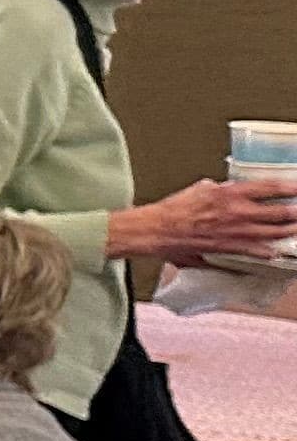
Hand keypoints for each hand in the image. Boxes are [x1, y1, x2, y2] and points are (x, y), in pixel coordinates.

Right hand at [114, 177, 296, 264]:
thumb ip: (221, 189)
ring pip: (274, 233)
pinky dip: (269, 252)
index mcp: (230, 194)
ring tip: (296, 229)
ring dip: (289, 231)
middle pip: (280, 213)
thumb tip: (230, 190)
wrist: (157, 230)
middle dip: (296, 213)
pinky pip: (257, 251)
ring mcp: (236, 232)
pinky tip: (275, 252)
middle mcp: (237, 213)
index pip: (270, 188)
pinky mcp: (229, 248)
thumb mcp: (200, 189)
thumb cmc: (173, 211)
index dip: (290, 188)